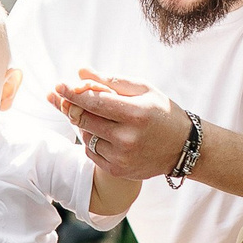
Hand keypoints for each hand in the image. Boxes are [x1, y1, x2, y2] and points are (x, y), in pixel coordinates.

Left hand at [51, 68, 190, 181]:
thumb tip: (80, 72)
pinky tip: (104, 133)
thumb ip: (111, 81)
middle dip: (72, 107)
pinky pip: (91, 152)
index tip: (58, 85)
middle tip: (66, 97)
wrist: (183, 148)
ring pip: (86, 136)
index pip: (95, 102)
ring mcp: (122, 158)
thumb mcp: (143, 90)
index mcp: (136, 114)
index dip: (73, 93)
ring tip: (99, 116)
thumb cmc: (161, 112)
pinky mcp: (118, 170)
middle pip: (85, 120)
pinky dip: (91, 140)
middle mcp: (128, 139)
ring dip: (84, 124)